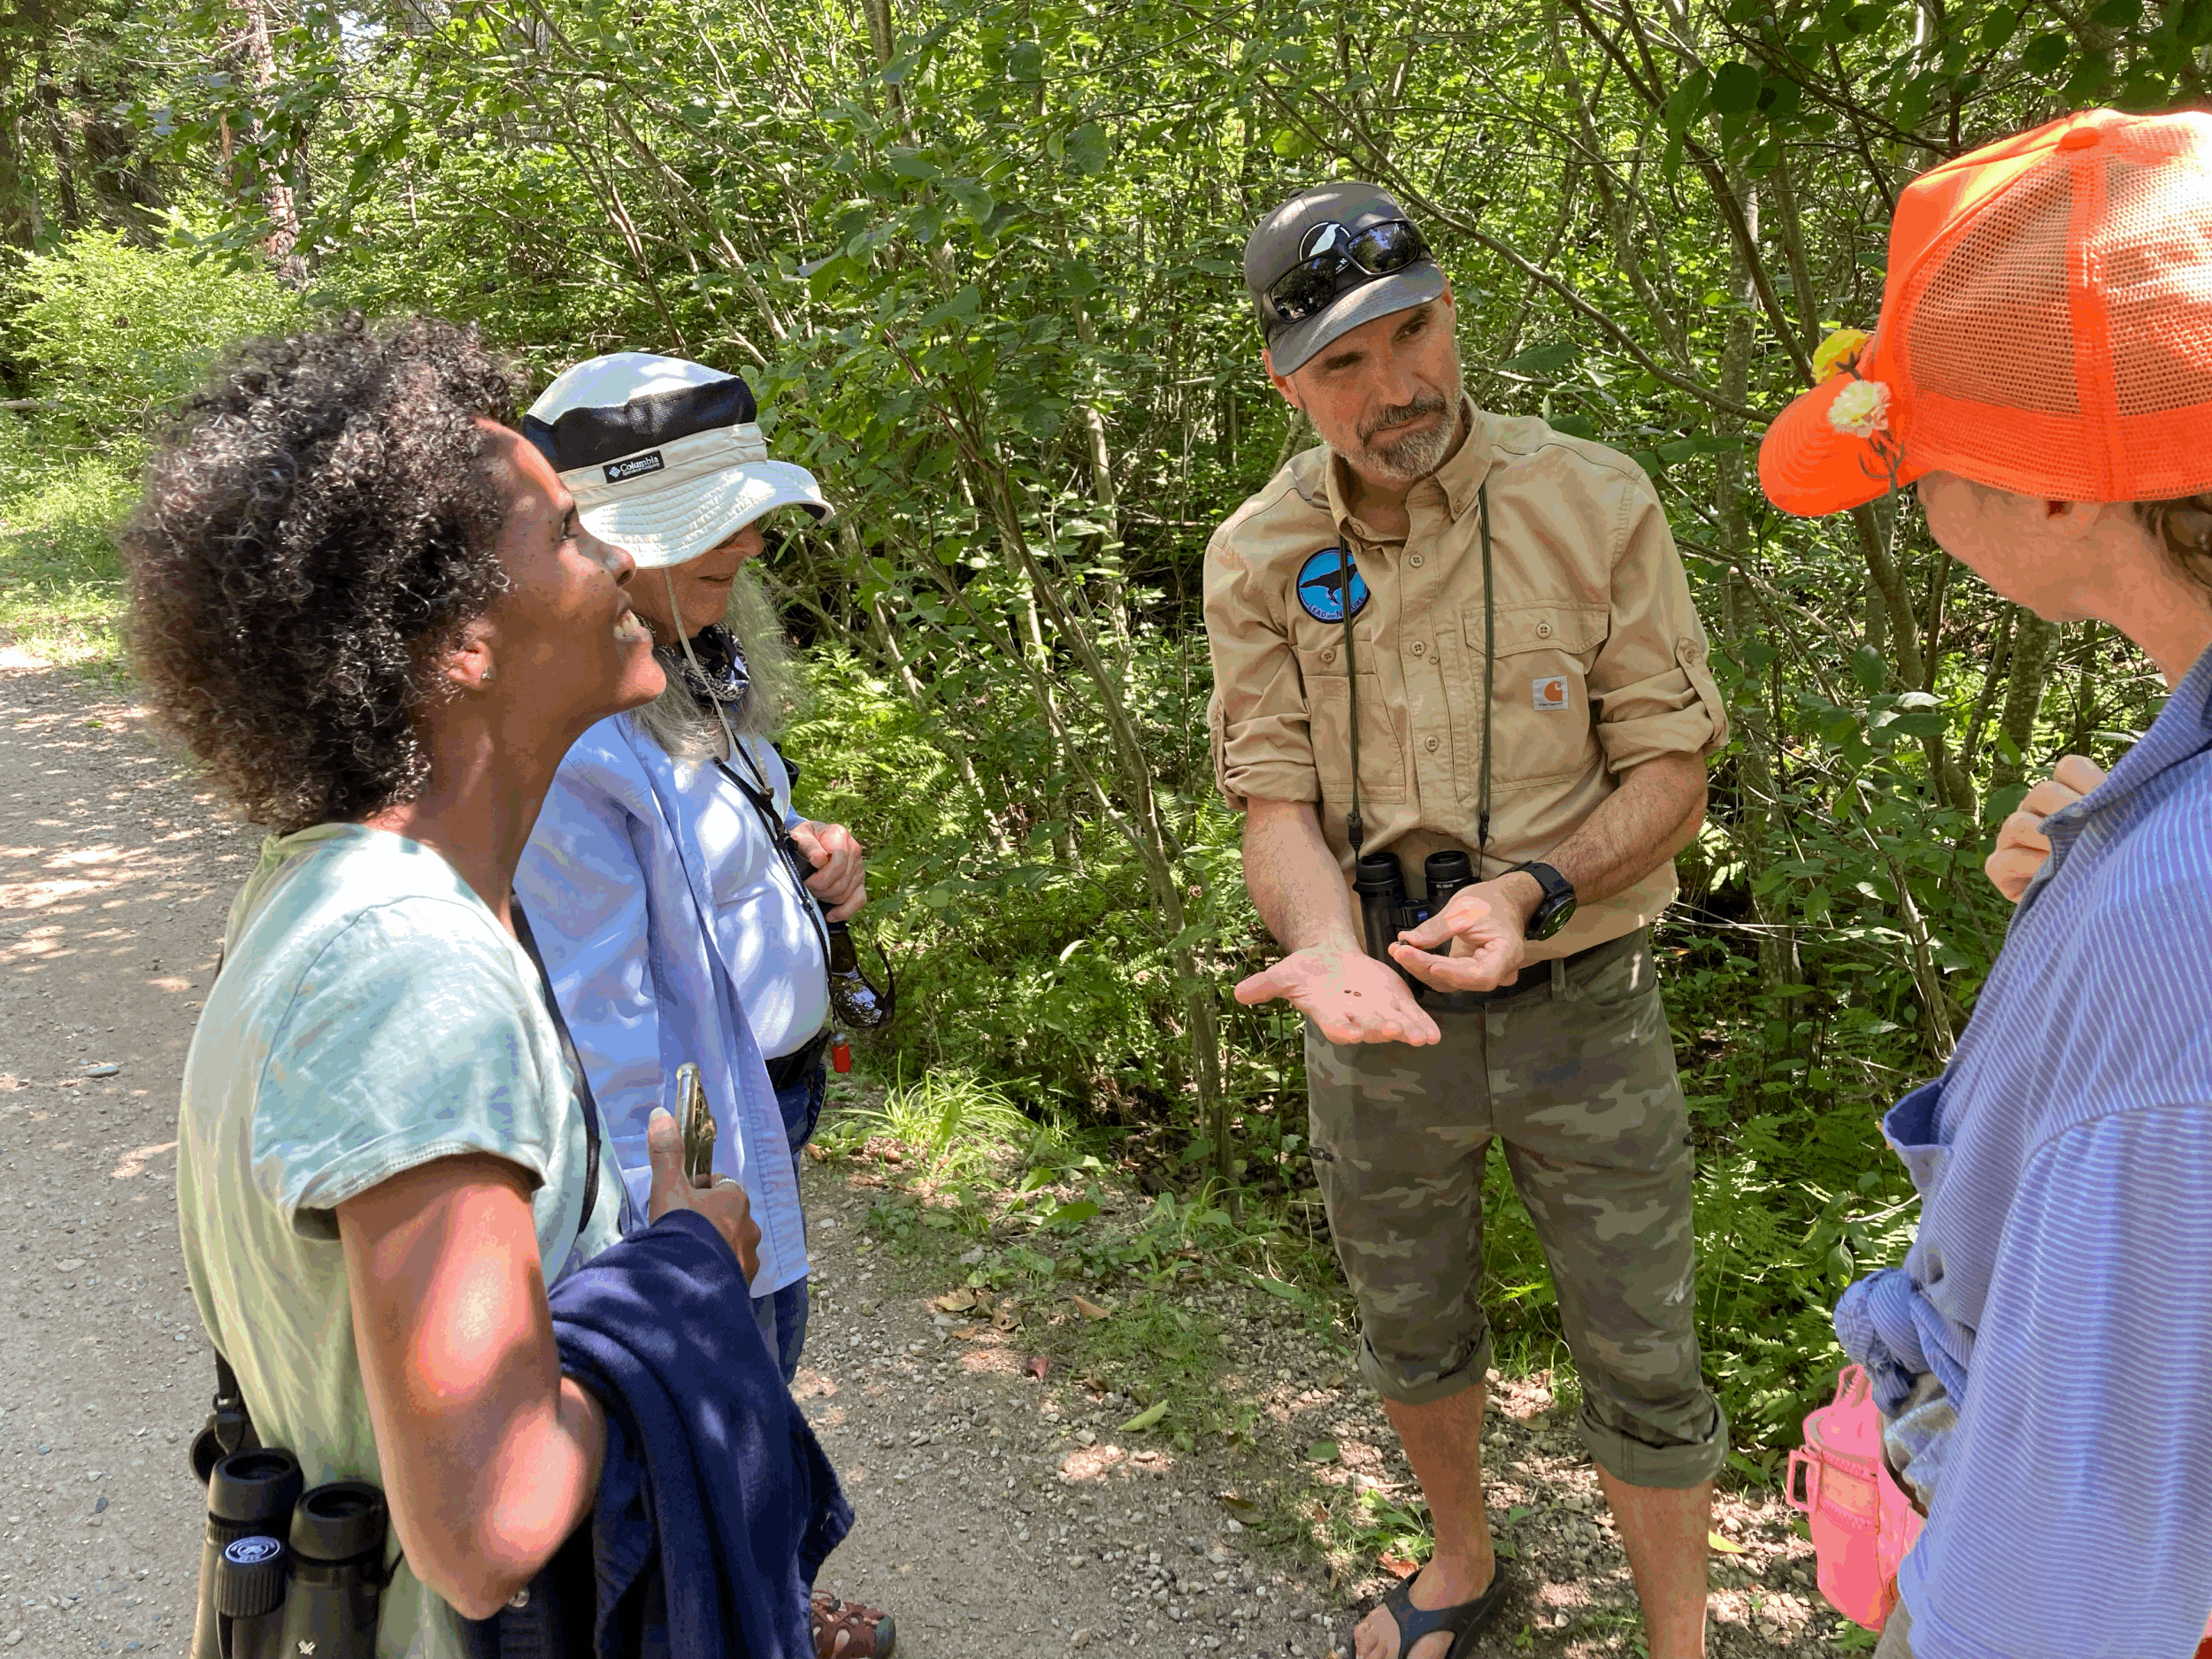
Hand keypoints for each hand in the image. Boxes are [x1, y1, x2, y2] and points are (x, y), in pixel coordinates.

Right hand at [645, 1106, 759, 1279]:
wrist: (686, 1282)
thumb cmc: (681, 1228)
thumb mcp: (668, 1188)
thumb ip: (666, 1153)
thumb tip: (660, 1114)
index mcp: (735, 1200)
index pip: (722, 1186)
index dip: (702, 1190)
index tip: (683, 1198)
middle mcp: (749, 1227)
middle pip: (730, 1217)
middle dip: (711, 1220)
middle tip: (683, 1230)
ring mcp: (748, 1258)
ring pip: (733, 1246)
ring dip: (716, 1247)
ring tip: (689, 1256)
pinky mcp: (743, 1285)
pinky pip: (730, 1272)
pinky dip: (717, 1271)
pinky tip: (696, 1277)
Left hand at [789, 819, 866, 920]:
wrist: (812, 838)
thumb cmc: (805, 837)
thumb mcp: (800, 835)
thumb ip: (808, 845)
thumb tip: (819, 861)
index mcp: (840, 836)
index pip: (839, 862)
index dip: (821, 876)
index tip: (805, 879)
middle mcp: (854, 850)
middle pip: (842, 881)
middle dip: (821, 889)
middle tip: (806, 887)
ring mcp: (859, 867)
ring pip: (845, 893)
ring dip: (827, 898)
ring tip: (813, 892)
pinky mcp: (860, 881)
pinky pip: (859, 900)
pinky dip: (845, 911)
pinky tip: (830, 915)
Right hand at [1233, 945, 1440, 1045]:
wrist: (1330, 961)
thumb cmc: (1305, 971)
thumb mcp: (1284, 973)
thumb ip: (1265, 986)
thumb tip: (1237, 994)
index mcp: (1329, 1013)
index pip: (1335, 1023)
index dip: (1342, 1027)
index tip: (1350, 1030)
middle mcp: (1356, 1018)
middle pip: (1370, 1025)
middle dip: (1381, 1028)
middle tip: (1393, 1031)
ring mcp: (1378, 1014)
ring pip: (1394, 1024)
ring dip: (1407, 1031)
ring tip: (1421, 1037)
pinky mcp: (1396, 1005)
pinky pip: (1411, 1018)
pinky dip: (1422, 1025)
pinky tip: (1433, 1034)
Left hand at [1388, 874, 1537, 993]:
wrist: (1502, 901)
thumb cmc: (1491, 901)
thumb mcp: (1464, 908)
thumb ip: (1437, 929)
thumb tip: (1409, 941)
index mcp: (1507, 954)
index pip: (1481, 974)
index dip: (1454, 974)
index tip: (1429, 965)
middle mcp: (1498, 971)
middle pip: (1461, 980)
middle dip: (1426, 966)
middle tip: (1400, 951)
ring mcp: (1483, 973)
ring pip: (1450, 981)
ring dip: (1422, 967)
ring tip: (1399, 950)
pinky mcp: (1468, 971)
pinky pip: (1447, 974)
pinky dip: (1427, 965)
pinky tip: (1408, 953)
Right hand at [1985, 754, 2105, 902]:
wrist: (2092, 911)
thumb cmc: (2112, 867)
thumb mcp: (2119, 834)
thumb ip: (2117, 812)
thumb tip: (2127, 793)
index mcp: (2063, 796)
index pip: (2068, 769)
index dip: (2087, 779)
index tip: (2111, 798)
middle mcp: (2034, 811)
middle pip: (2041, 792)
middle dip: (2069, 811)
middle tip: (2094, 832)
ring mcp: (2012, 838)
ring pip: (2018, 823)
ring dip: (2046, 838)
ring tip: (2072, 854)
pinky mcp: (1999, 867)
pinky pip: (2005, 860)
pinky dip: (2028, 865)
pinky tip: (2052, 873)